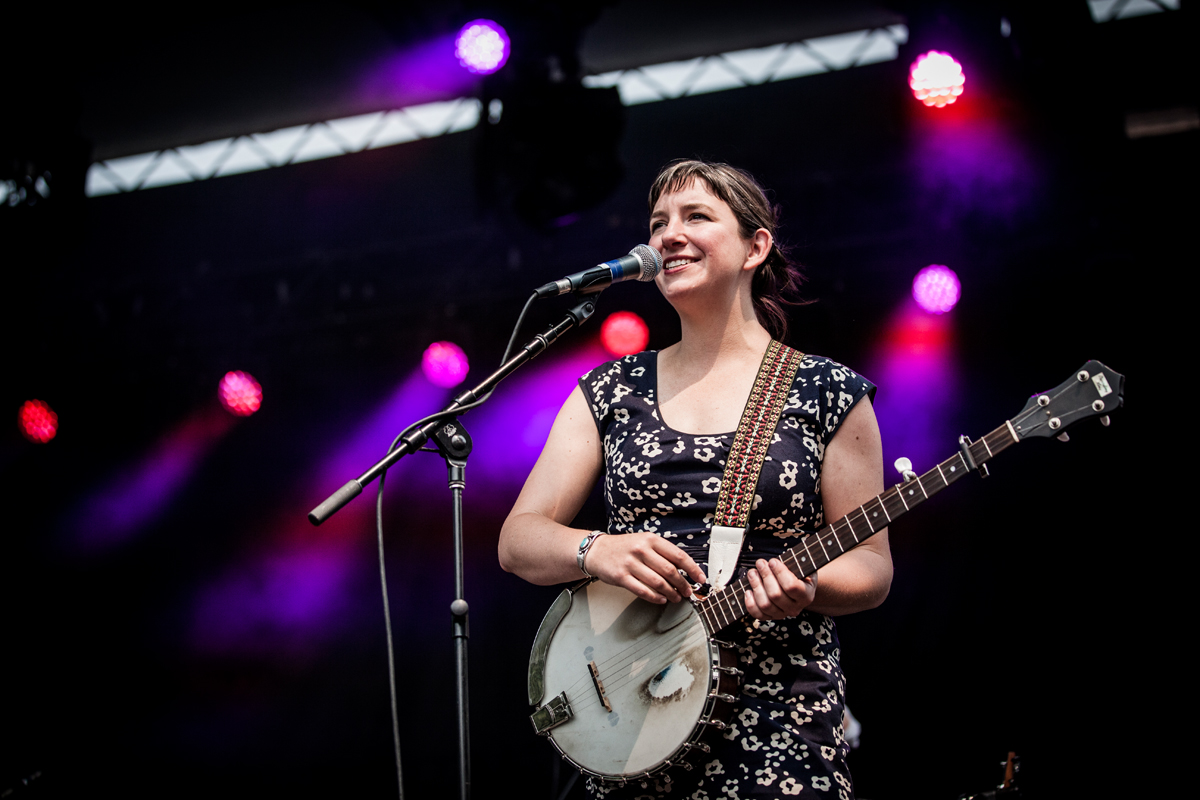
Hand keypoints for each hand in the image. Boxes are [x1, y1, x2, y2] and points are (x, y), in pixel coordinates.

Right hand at [585, 533, 706, 603]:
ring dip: (671, 593)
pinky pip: (643, 591)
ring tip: (676, 598)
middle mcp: (641, 550)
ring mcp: (630, 564)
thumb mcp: (644, 542)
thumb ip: (662, 553)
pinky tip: (662, 600)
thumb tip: (684, 569)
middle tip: (688, 592)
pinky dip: (655, 598)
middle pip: (670, 571)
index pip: (678, 555)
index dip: (692, 569)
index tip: (701, 578)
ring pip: (658, 583)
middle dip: (683, 584)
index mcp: (651, 540)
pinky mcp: (621, 577)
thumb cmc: (624, 548)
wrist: (597, 551)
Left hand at [745, 558, 816, 619]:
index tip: (773, 561)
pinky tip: (749, 591)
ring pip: (765, 605)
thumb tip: (777, 561)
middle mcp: (795, 608)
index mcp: (806, 595)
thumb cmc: (799, 575)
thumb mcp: (803, 567)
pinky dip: (750, 603)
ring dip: (756, 586)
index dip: (780, 572)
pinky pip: (758, 614)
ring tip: (752, 573)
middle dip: (765, 576)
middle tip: (760, 563)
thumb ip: (795, 563)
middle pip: (775, 595)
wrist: (799, 587)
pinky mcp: (770, 617)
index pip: (791, 586)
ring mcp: (782, 614)